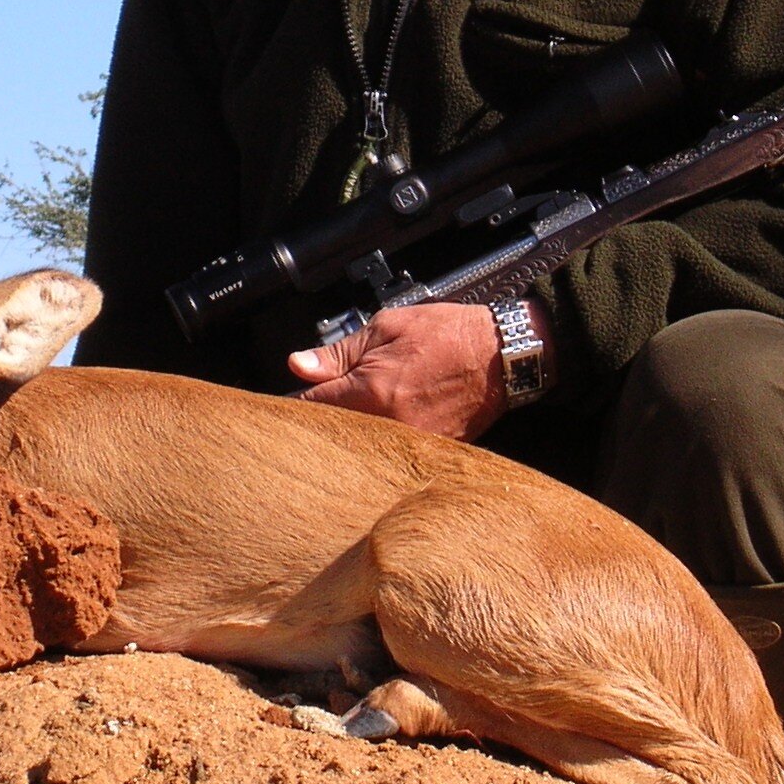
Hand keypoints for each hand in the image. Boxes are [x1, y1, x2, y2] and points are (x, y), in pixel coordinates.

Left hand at [287, 300, 510, 439]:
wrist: (502, 356)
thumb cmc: (448, 335)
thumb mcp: (387, 327)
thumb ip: (339, 352)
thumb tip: (298, 366)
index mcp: (371, 392)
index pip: (311, 408)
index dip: (291, 405)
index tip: (281, 407)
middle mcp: (388, 426)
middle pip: (331, 437)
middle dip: (317, 425)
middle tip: (312, 413)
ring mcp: (410, 446)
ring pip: (357, 450)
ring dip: (345, 438)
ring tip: (348, 418)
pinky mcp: (428, 455)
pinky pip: (388, 456)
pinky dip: (376, 446)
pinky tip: (375, 433)